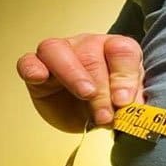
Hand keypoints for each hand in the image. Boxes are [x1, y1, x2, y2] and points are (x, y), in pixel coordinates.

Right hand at [16, 33, 144, 132]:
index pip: (123, 50)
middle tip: (105, 116)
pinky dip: (32, 68)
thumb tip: (136, 110)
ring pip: (58, 51)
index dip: (124, 76)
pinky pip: (29, 61)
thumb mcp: (125, 105)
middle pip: (92, 56)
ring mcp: (60, 54)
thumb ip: (133, 103)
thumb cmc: (109, 105)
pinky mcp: (37, 68)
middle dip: (101, 90)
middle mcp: (87, 46)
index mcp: (114, 50)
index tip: (124, 101)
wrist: (87, 119)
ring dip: (73, 74)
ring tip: (85, 95)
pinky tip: (39, 78)